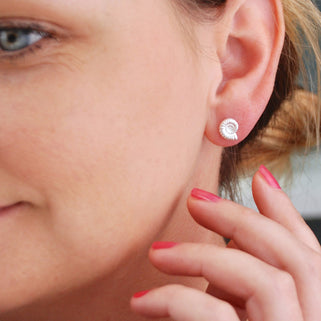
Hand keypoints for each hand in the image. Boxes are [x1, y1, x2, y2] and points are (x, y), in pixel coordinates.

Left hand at [131, 165, 320, 320]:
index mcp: (312, 313)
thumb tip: (233, 234)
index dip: (286, 213)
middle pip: (291, 258)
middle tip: (194, 199)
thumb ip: (245, 280)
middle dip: (241, 219)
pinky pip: (217, 316)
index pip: (309, 254)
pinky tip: (144, 300)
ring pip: (264, 281)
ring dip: (204, 256)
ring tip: (158, 253)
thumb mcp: (242, 311)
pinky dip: (178, 299)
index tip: (257, 178)